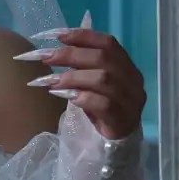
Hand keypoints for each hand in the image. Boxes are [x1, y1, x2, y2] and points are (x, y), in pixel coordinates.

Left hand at [17, 12, 146, 139]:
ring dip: (73, 77)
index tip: (58, 36)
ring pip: (103, 79)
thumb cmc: (102, 110)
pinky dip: (83, 98)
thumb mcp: (93, 84)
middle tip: (46, 57)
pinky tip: (68, 98)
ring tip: (51, 81)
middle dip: (71, 55)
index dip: (83, 36)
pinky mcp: (123, 119)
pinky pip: (104, 104)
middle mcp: (132, 79)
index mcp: (126, 66)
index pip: (108, 43)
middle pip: (103, 58)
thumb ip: (84, 67)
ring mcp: (130, 100)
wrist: (117, 144)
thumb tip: (57, 49)